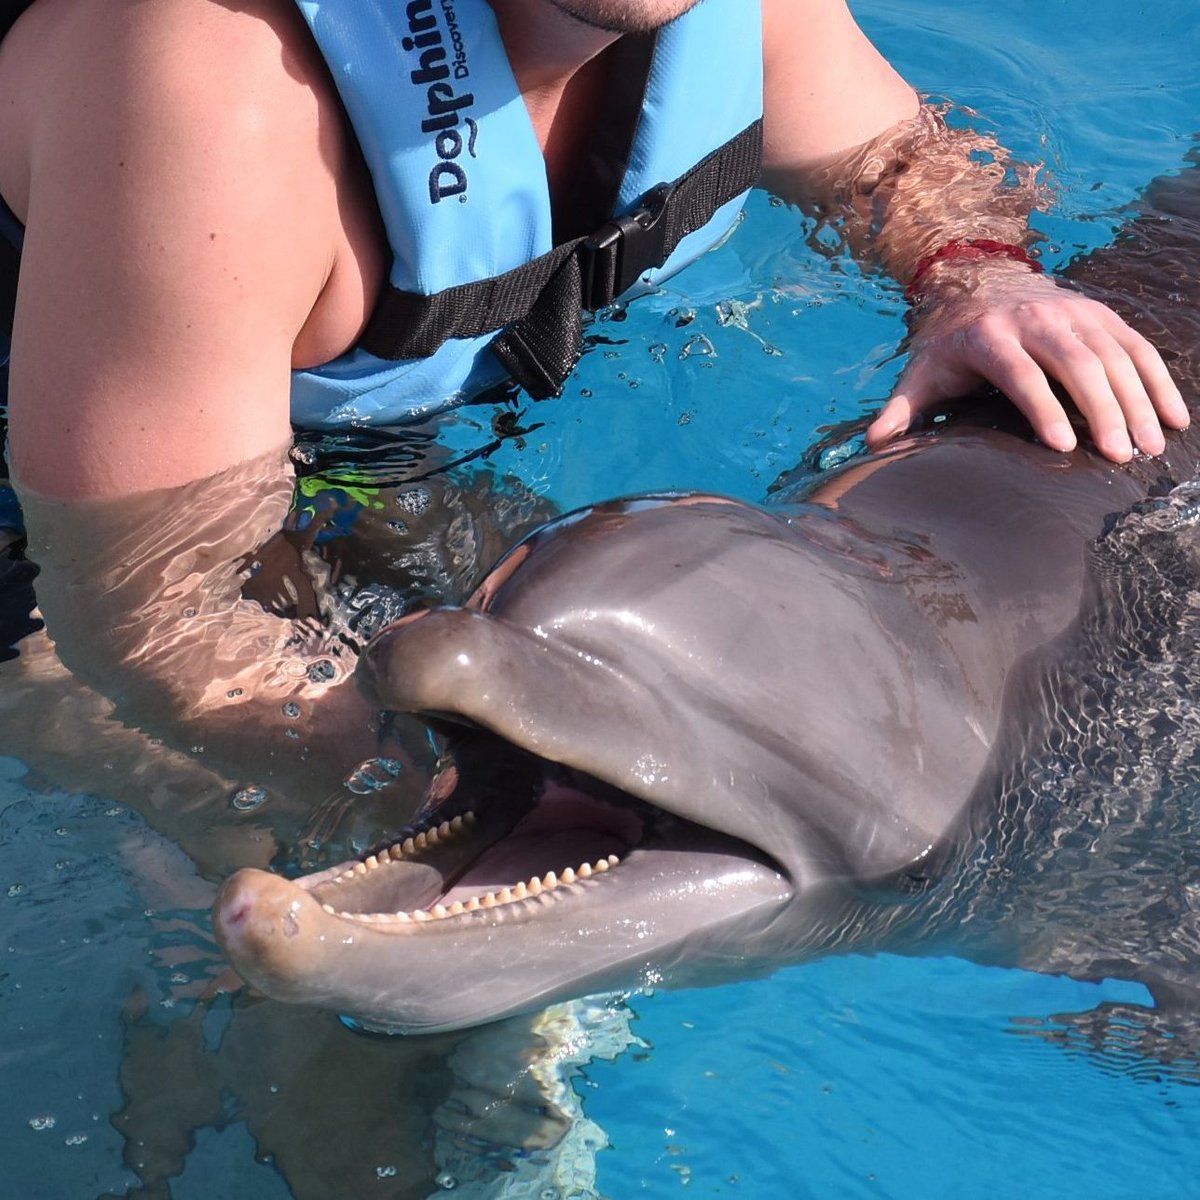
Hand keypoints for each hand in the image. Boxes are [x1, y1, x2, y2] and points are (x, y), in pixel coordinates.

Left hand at [867, 267, 1188, 461]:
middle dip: (1102, 410)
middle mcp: (1038, 320)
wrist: (980, 284)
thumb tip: (874, 443)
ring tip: (1149, 448)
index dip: (1043, 409)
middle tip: (1120, 456)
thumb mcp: (921, 373)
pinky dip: (1159, 382)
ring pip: (1115, 355)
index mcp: (991, 338)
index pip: (1021, 375)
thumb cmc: (951, 346)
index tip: (1063, 447)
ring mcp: (1075, 315)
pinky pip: (1139, 348)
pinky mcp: (1102, 316)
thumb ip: (902, 408)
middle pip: (1077, 364)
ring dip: (1138, 401)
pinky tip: (1175, 419)